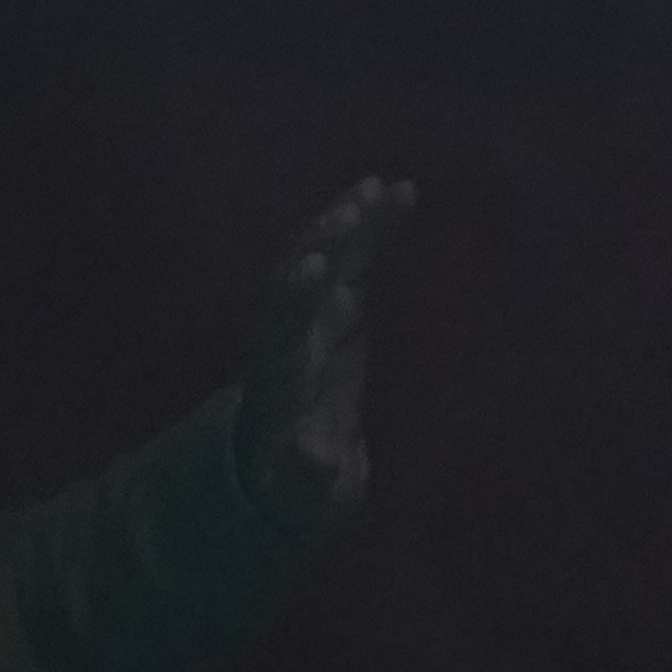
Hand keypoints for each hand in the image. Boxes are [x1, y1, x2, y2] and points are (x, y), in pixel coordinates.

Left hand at [236, 174, 416, 528]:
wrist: (286, 454)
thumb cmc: (294, 476)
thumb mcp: (300, 485)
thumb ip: (306, 471)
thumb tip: (312, 458)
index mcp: (276, 376)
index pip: (280, 329)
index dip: (295, 298)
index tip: (315, 268)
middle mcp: (284, 334)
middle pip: (295, 283)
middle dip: (319, 247)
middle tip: (347, 212)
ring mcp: (306, 314)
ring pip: (321, 258)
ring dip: (345, 222)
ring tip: (378, 187)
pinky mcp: (331, 303)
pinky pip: (349, 255)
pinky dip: (368, 224)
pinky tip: (396, 189)